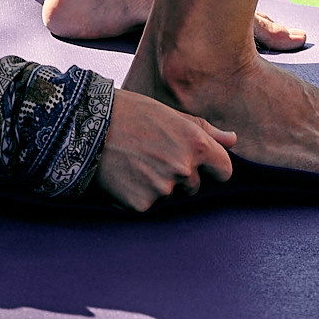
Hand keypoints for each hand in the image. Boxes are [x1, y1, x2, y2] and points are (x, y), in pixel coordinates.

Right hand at [95, 89, 239, 210]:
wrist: (86, 125)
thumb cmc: (130, 113)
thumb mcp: (169, 114)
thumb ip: (204, 130)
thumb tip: (232, 140)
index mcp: (196, 144)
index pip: (224, 170)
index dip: (211, 166)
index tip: (195, 161)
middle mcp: (184, 169)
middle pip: (194, 185)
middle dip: (178, 175)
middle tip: (150, 154)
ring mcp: (163, 189)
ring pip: (169, 195)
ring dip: (156, 185)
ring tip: (133, 161)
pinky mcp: (142, 205)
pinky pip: (147, 204)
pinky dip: (136, 194)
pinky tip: (123, 175)